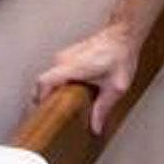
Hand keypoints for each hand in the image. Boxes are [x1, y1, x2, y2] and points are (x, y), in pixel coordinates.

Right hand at [33, 20, 140, 135]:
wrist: (122, 35)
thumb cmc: (120, 56)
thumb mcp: (115, 88)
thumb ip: (103, 109)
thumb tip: (96, 128)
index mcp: (74, 67)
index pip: (44, 82)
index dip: (40, 99)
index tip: (44, 112)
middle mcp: (63, 60)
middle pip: (42, 83)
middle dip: (45, 100)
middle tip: (53, 116)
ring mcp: (62, 56)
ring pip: (48, 79)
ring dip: (51, 93)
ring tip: (61, 107)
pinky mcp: (65, 56)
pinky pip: (54, 74)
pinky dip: (57, 85)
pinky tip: (68, 94)